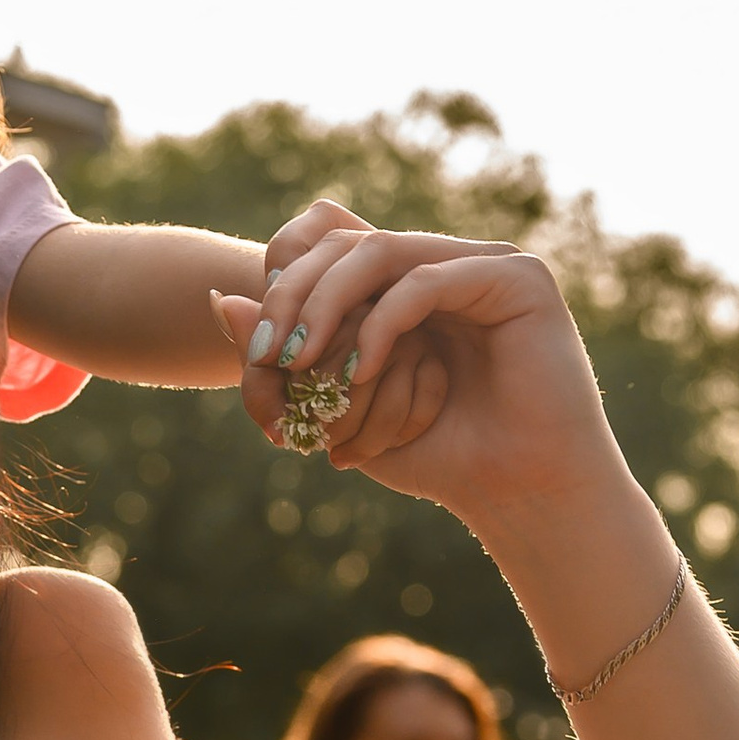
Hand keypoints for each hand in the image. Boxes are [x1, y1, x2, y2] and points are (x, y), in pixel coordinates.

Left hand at [211, 204, 618, 542]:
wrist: (521, 496)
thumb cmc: (440, 458)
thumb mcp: (342, 406)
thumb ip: (288, 355)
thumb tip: (216, 298)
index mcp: (409, 284)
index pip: (330, 248)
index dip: (284, 284)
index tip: (257, 354)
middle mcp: (446, 263)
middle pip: (345, 243)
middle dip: (293, 296)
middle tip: (267, 356)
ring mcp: (483, 263)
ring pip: (378, 252)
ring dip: (325, 303)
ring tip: (299, 359)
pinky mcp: (517, 277)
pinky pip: (425, 280)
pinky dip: (381, 324)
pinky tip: (359, 371)